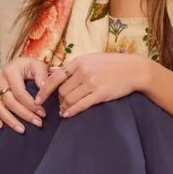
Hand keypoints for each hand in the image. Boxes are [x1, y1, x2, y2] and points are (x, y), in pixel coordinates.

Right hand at [0, 56, 50, 132]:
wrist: (17, 64)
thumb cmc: (29, 66)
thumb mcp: (38, 66)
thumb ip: (42, 75)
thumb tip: (44, 88)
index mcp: (10, 72)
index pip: (20, 93)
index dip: (31, 105)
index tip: (42, 113)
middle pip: (10, 102)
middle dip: (24, 115)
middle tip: (38, 123)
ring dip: (10, 121)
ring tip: (22, 130)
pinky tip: (1, 126)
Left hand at [35, 52, 150, 117]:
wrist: (134, 70)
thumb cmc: (112, 64)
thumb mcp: (91, 59)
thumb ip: (72, 66)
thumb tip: (51, 70)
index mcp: (79, 61)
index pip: (55, 77)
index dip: (44, 90)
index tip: (38, 99)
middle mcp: (83, 71)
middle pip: (62, 91)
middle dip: (58, 100)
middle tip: (59, 105)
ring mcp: (92, 83)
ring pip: (69, 99)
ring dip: (64, 107)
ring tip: (64, 110)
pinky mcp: (100, 94)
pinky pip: (81, 105)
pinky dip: (72, 111)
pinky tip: (68, 114)